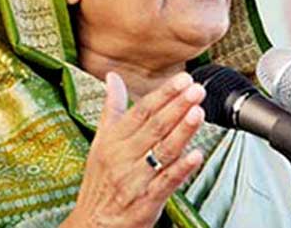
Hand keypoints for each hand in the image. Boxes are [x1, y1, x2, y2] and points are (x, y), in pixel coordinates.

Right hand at [62, 72, 205, 227]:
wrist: (91, 226)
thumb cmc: (100, 181)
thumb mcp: (100, 142)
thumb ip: (111, 109)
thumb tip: (112, 77)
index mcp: (113, 141)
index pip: (141, 111)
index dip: (163, 94)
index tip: (182, 79)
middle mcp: (123, 158)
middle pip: (154, 127)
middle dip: (177, 106)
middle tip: (196, 90)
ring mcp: (134, 180)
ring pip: (162, 151)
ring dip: (182, 131)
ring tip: (198, 113)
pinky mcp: (146, 202)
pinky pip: (165, 183)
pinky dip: (181, 169)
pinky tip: (196, 155)